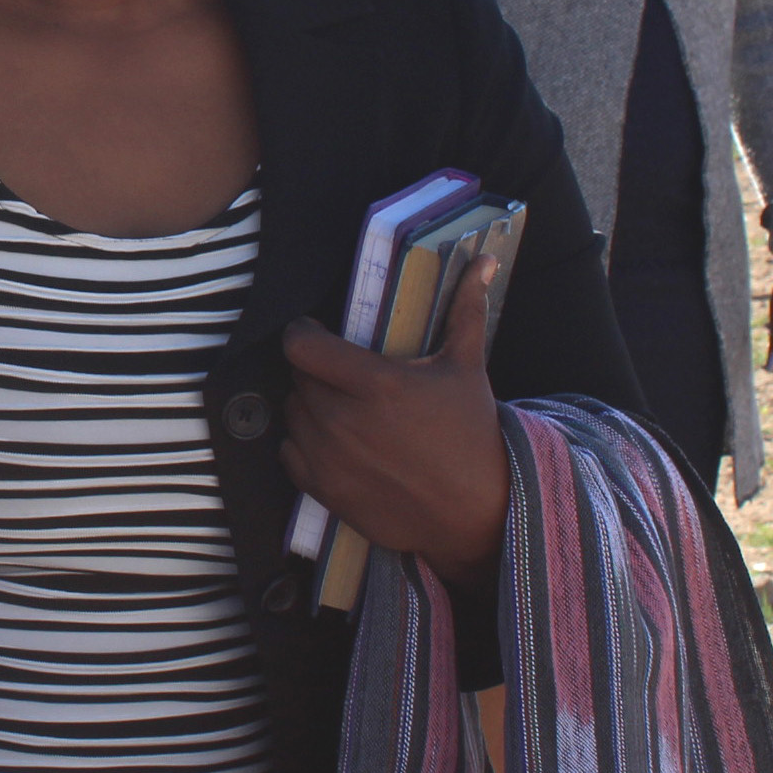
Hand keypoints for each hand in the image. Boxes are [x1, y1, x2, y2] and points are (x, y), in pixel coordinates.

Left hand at [279, 257, 512, 587]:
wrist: (476, 512)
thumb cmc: (472, 434)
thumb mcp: (467, 368)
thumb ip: (465, 310)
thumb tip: (484, 261)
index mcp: (375, 385)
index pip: (301, 345)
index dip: (304, 332)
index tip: (318, 331)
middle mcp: (343, 420)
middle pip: (299, 377)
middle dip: (316, 371)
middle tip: (345, 375)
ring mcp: (329, 458)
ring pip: (293, 413)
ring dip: (311, 405)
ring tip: (344, 407)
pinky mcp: (324, 490)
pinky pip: (289, 452)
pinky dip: (305, 443)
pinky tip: (336, 440)